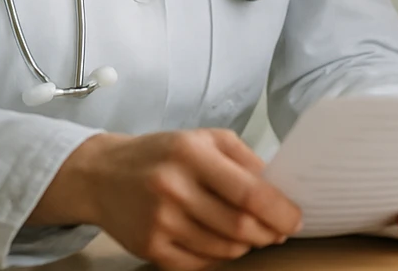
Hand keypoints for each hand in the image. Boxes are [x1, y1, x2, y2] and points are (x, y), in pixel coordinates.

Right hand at [30, 129, 301, 270]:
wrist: (101, 175)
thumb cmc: (162, 154)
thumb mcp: (205, 139)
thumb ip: (245, 159)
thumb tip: (279, 188)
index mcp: (192, 154)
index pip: (248, 191)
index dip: (279, 210)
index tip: (295, 218)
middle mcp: (174, 188)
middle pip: (238, 226)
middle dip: (269, 232)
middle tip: (279, 230)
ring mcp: (159, 222)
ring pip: (222, 249)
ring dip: (246, 245)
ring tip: (251, 233)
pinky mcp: (148, 248)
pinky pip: (198, 263)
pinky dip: (219, 256)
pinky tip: (220, 242)